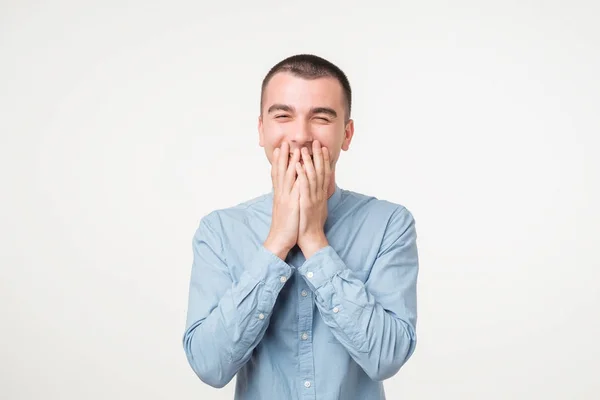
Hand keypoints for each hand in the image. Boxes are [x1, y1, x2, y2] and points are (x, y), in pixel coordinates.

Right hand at [264, 142, 300, 259]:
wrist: (279, 240)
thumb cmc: (285, 225)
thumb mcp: (284, 208)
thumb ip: (286, 197)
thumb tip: (288, 188)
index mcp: (279, 195)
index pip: (277, 174)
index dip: (278, 161)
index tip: (279, 148)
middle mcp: (281, 194)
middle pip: (280, 171)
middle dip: (283, 156)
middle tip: (284, 142)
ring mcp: (286, 199)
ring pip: (287, 177)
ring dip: (291, 162)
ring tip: (295, 150)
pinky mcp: (292, 205)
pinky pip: (295, 188)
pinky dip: (297, 177)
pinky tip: (301, 169)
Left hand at [295, 140, 331, 258]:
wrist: (310, 238)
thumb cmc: (311, 223)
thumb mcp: (316, 205)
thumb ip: (317, 194)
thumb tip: (318, 186)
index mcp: (321, 194)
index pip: (324, 173)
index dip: (324, 159)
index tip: (323, 147)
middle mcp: (319, 194)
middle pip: (320, 171)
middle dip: (318, 155)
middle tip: (316, 142)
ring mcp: (313, 198)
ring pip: (312, 176)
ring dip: (308, 161)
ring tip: (304, 149)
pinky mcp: (306, 203)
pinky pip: (303, 187)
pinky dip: (301, 175)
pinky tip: (297, 166)